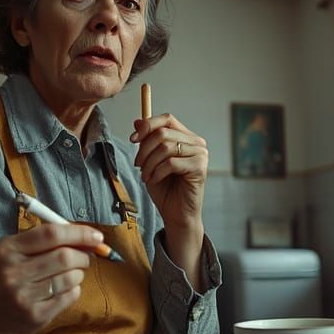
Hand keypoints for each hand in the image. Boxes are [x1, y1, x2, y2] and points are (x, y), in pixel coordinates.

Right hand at [0, 224, 99, 333]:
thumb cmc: (10, 272)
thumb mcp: (17, 249)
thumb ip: (48, 240)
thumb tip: (90, 238)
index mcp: (9, 248)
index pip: (51, 234)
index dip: (79, 233)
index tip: (97, 237)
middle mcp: (13, 272)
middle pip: (64, 257)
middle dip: (83, 255)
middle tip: (85, 257)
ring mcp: (23, 296)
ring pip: (70, 278)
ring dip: (79, 273)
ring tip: (72, 273)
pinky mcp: (34, 316)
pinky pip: (69, 297)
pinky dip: (74, 289)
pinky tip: (64, 288)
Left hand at [130, 113, 207, 231]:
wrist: (176, 214)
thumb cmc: (165, 188)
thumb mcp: (150, 161)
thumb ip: (147, 141)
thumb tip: (137, 121)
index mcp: (186, 137)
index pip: (167, 119)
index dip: (148, 125)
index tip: (133, 139)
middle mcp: (196, 143)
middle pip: (163, 133)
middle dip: (144, 149)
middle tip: (138, 165)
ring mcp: (200, 154)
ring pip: (165, 147)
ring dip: (149, 163)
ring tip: (145, 176)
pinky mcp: (200, 168)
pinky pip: (171, 163)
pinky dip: (157, 172)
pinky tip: (154, 180)